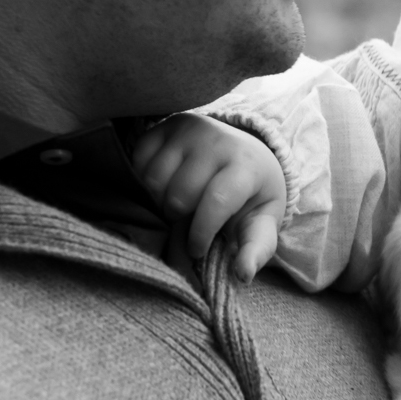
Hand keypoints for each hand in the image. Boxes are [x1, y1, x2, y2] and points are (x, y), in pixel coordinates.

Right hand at [130, 114, 284, 280]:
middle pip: (178, 195)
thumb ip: (257, 248)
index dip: (200, 233)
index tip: (196, 250)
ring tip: (175, 205)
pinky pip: (138, 160)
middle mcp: (217, 140)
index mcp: (246, 165)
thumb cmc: (252, 195)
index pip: (215, 201)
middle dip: (179, 219)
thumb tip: (243, 275)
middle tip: (186, 222)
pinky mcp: (165, 125)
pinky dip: (143, 179)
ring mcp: (189, 129)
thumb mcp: (263, 221)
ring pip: (153, 180)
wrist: (247, 153)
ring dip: (158, 201)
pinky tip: (162, 186)